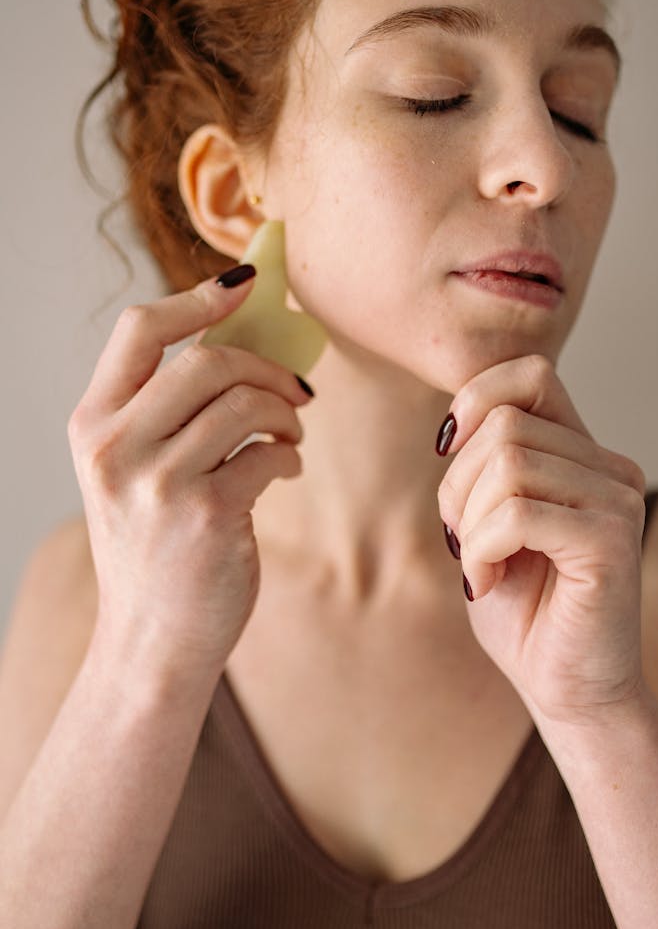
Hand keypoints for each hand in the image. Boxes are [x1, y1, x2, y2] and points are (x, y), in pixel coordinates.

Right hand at [68, 272, 312, 679]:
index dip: (197, 299)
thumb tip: (236, 343)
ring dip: (284, 413)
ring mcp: (158, 482)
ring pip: (244, 403)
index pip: (139, 330)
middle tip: (294, 391)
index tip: (244, 288)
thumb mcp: (132, 474)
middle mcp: (115, 448)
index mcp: (92, 426)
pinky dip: (288, 457)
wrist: (153, 640)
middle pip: (206, 361)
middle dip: (264, 367)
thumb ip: (163, 413)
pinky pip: (267, 455)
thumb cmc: (153, 550)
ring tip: (289, 436)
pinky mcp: (206, 515)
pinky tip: (283, 470)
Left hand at [437, 355, 646, 725]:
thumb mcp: (486, 524)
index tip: (447, 452)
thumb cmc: (525, 613)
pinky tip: (485, 583)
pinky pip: (518, 512)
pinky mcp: (610, 540)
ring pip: (509, 462)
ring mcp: (617, 500)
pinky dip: (482, 548)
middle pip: (505, 423)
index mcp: (582, 455)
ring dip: (468, 521)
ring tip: (477, 565)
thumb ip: (483, 468)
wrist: (566, 691)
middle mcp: (608, 468)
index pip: (530, 375)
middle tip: (462, 542)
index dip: (475, 400)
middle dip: (457, 485)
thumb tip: (455, 423)